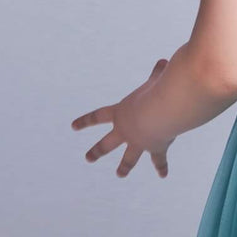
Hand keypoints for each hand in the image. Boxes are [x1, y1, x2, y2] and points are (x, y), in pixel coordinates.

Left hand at [71, 57, 174, 177]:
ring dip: (124, 167)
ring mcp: (139, 142)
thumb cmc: (156, 91)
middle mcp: (125, 131)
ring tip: (119, 174)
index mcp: (119, 113)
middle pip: (107, 144)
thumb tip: (163, 61)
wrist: (163, 111)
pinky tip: (162, 175)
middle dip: (97, 151)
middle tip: (88, 158)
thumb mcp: (154, 81)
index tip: (72, 127)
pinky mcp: (155, 149)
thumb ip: (157, 73)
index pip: (97, 116)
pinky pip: (158, 160)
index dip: (85, 121)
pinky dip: (161, 167)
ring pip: (128, 158)